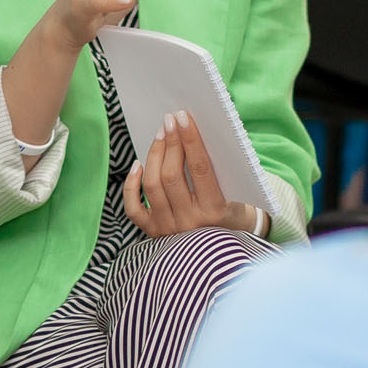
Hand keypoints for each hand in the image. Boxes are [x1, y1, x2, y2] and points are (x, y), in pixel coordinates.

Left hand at [125, 111, 253, 238]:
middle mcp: (189, 223)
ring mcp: (168, 229)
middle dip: (170, 143)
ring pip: (152, 186)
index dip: (190, 140)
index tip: (183, 117)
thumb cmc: (232, 214)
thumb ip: (217, 169)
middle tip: (169, 121)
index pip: (200, 168)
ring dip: (154, 155)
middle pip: (172, 175)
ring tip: (160, 136)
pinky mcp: (153, 233)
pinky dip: (132, 184)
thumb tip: (192, 134)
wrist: (224, 250)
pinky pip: (133, 207)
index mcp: (214, 212)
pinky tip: (138, 165)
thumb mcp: (235, 194)